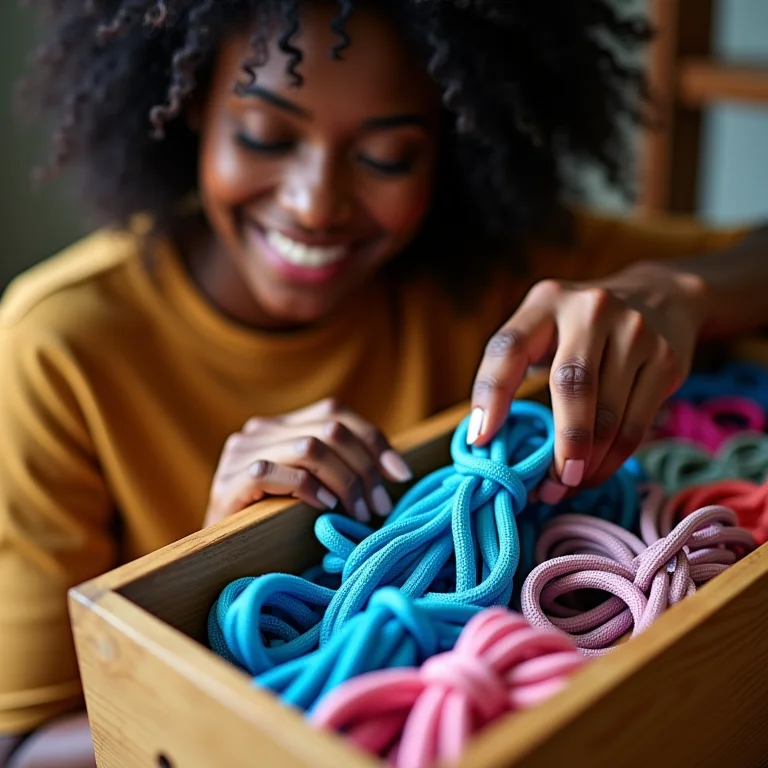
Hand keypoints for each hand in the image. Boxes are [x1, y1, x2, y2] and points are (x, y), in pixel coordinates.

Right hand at [204, 399, 412, 527]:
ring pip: (310, 448)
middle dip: (365, 469)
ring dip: (345, 482)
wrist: (218, 553)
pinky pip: (275, 473)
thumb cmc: (274, 521)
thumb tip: (394, 472)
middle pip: (331, 429)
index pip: (337, 412)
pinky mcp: (228, 482)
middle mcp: (260, 430)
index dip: (374, 440)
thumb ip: (337, 466)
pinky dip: (309, 489)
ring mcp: (241, 453)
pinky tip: (325, 508)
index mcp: (282, 424)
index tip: (400, 475)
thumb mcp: (310, 485)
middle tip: (379, 506)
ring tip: (358, 513)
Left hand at [469, 261, 709, 499]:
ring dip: (586, 462)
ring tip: (566, 485)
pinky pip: (636, 424)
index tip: (480, 439)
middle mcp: (591, 310)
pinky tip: (594, 473)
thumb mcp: (541, 331)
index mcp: (546, 302)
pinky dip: (613, 459)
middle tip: (547, 486)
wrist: (658, 297)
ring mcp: (635, 332)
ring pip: (608, 414)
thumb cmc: (578, 330)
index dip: (491, 394)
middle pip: (572, 385)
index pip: (509, 347)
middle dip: (560, 444)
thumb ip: (513, 371)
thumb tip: (484, 441)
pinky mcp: (666, 359)